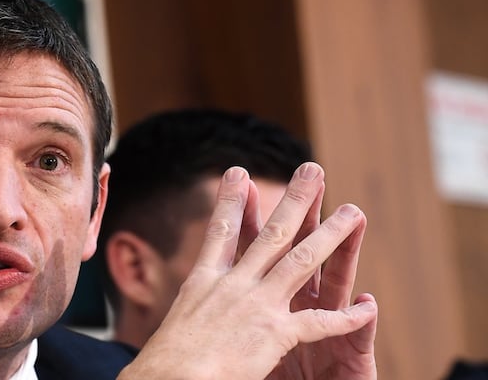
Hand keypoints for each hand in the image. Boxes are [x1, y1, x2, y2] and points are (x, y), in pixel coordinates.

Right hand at [118, 162, 377, 379]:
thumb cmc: (164, 365)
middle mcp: (231, 286)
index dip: (231, 201)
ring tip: (352, 212)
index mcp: (204, 283)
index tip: (237, 172)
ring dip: (330, 236)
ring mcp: (255, 306)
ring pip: (300, 262)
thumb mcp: (176, 323)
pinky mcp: (274, 334)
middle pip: (270, 234)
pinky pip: (317, 322)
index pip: (221, 232)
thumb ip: (196, 309)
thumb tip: (194, 309)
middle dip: (295, 200)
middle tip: (312, 170)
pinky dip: (344, 318)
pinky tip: (366, 307)